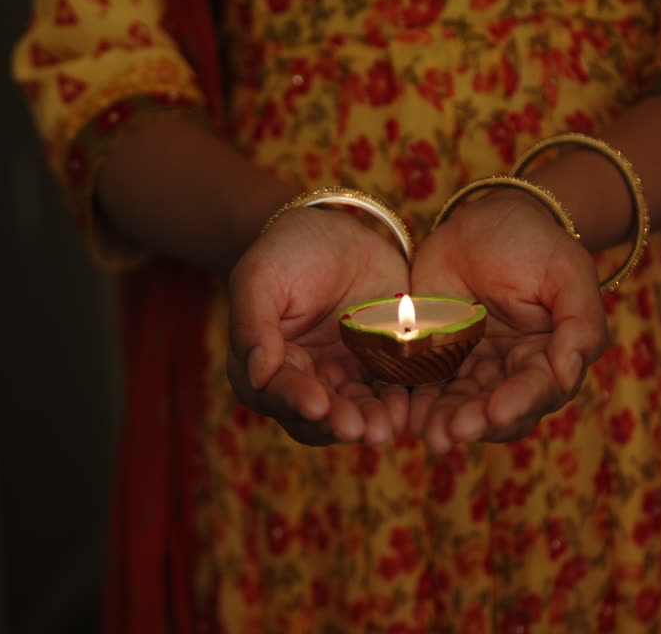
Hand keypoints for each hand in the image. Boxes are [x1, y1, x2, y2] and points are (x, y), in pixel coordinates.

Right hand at [227, 208, 410, 445]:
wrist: (340, 232)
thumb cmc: (289, 251)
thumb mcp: (261, 276)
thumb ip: (252, 324)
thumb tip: (257, 374)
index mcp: (266, 364)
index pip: (277, 391)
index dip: (296, 400)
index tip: (317, 406)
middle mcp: (304, 380)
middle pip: (319, 414)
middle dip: (337, 422)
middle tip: (356, 428)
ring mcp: (344, 377)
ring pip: (356, 410)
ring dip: (369, 421)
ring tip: (384, 428)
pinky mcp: (380, 368)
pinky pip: (390, 392)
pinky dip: (398, 404)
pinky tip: (407, 410)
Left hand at [409, 190, 607, 452]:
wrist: (483, 218)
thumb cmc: (534, 242)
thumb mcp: (567, 271)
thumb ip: (581, 322)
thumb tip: (570, 372)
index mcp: (548, 356)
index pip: (538, 389)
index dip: (519, 402)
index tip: (497, 412)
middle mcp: (510, 371)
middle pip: (496, 409)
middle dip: (475, 422)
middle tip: (452, 431)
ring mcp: (471, 366)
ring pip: (459, 405)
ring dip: (444, 421)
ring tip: (428, 431)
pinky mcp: (435, 357)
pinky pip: (424, 385)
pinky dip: (415, 403)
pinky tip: (403, 414)